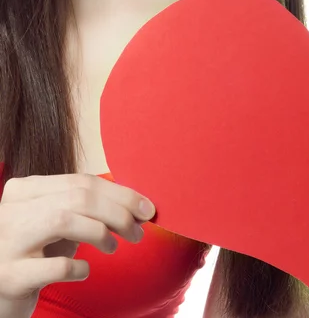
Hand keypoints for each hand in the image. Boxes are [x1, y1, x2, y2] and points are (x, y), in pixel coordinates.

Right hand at [0, 173, 155, 317]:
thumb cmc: (35, 251)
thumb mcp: (56, 222)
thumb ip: (86, 207)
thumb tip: (138, 207)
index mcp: (25, 189)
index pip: (83, 181)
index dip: (121, 193)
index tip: (147, 208)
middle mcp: (12, 209)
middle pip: (79, 198)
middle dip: (118, 212)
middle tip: (139, 230)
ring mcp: (7, 241)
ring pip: (65, 220)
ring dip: (101, 233)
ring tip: (114, 247)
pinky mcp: (9, 275)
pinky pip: (55, 265)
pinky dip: (78, 267)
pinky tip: (83, 271)